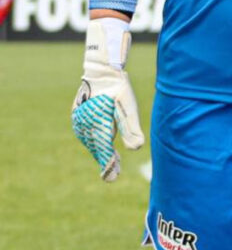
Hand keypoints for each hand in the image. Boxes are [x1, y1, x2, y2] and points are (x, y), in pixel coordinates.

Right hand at [72, 17, 144, 180]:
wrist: (102, 71)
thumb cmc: (119, 88)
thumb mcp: (129, 106)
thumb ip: (131, 127)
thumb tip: (136, 148)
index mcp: (97, 124)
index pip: (104, 149)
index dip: (108, 164)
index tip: (112, 178)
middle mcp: (84, 124)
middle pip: (96, 147)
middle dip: (105, 161)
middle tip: (112, 175)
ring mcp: (79, 120)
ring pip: (90, 141)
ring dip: (99, 152)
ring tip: (109, 164)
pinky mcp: (78, 116)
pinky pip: (86, 134)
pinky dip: (93, 142)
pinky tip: (101, 147)